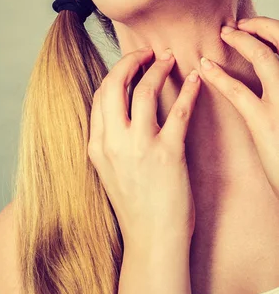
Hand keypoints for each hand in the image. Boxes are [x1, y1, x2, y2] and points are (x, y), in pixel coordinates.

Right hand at [88, 47, 201, 247]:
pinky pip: (177, 111)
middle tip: (147, 52)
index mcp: (97, 146)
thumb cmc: (135, 208)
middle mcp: (113, 142)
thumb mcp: (110, 172)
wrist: (152, 241)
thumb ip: (110, 142)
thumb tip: (120, 114)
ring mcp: (139, 147)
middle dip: (130, 61)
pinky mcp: (167, 154)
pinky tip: (195, 80)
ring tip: (170, 58)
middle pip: (114, 85)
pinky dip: (187, 90)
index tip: (130, 66)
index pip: (100, 96)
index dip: (115, 74)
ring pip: (143, 91)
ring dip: (158, 68)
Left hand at [200, 16, 278, 197]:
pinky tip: (205, 67)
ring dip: (242, 41)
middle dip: (261, 27)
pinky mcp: (266, 122)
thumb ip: (278, 91)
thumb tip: (269, 79)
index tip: (254, 26)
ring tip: (224, 34)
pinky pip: (239, 91)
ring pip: (264, 59)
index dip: (273, 30)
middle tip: (237, 25)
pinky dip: (219, 76)